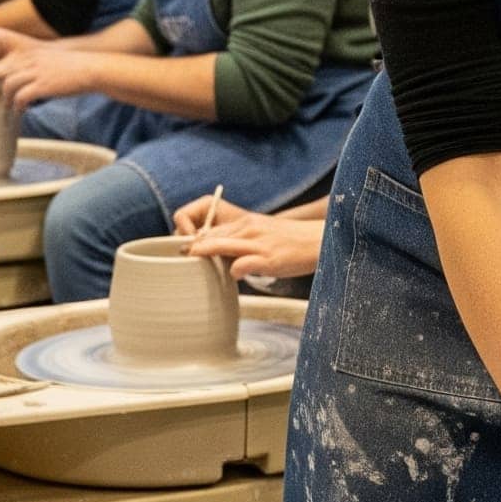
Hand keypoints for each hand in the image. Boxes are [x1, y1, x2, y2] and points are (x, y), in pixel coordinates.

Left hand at [0, 36, 95, 108]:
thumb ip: (30, 67)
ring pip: (7, 85)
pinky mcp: (43, 85)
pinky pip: (21, 97)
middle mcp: (29, 60)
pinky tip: (21, 110)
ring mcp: (36, 71)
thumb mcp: (47, 61)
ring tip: (8, 107)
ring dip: (5, 99)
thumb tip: (16, 82)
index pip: (0, 62)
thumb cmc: (70, 68)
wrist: (91, 68)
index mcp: (28, 53)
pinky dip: (18, 106)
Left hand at [176, 199, 325, 279]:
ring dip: (203, 257)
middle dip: (191, 252)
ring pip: (218, 246)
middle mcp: (248, 230)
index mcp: (246, 223)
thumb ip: (243, 243)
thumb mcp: (264, 235)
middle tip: (180, 265)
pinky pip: (240, 265)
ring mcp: (257, 244)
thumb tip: (222, 260)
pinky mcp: (267, 259)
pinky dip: (232, 272)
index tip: (184, 257)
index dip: (194, 245)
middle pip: (208, 238)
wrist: (320, 241)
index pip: (210, 231)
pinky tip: (234, 278)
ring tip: (193, 269)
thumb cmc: (291, 243)